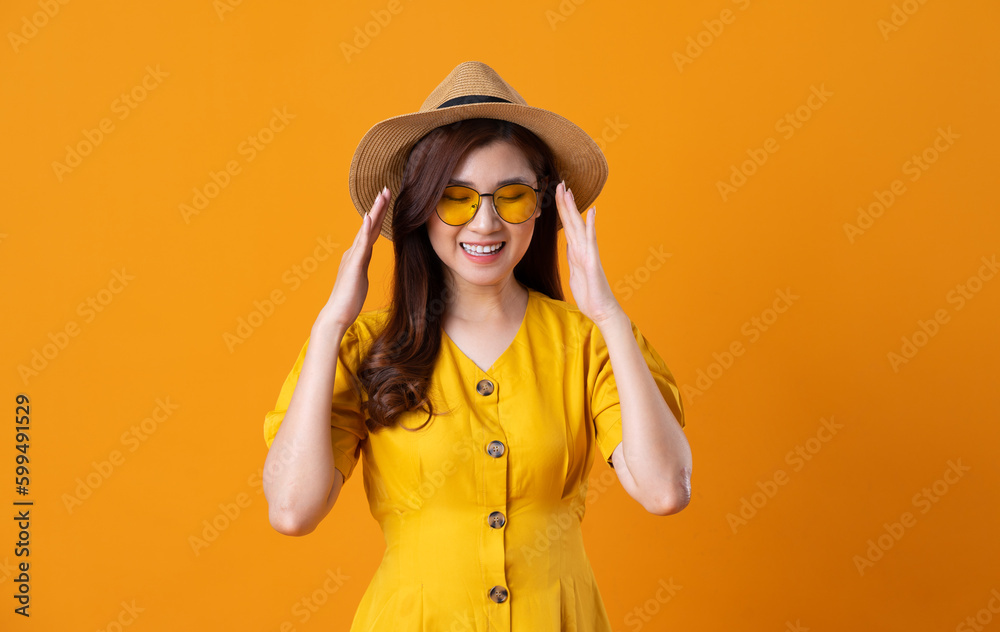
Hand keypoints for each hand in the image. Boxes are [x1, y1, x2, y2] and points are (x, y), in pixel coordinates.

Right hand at [317, 187, 390, 331]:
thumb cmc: (348, 299)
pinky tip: (369, 218)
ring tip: (382, 196)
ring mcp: (353, 257)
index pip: (372, 231)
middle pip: (370, 226)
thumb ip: (361, 264)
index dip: (379, 215)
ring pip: (367, 231)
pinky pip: (362, 246)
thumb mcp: (359, 278)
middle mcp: (354, 252)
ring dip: (374, 212)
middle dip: (378, 207)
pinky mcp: (354, 266)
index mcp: (357, 255)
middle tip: (386, 189)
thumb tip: (364, 256)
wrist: (336, 314)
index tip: (386, 200)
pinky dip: (365, 231)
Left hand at [553, 180, 623, 325]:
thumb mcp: (575, 273)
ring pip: (579, 226)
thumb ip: (572, 258)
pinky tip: (591, 212)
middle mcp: (583, 248)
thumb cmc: (590, 294)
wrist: (602, 310)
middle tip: (560, 183)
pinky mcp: (592, 262)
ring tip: (569, 191)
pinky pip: (591, 241)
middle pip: (572, 221)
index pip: (567, 226)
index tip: (557, 194)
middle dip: (565, 202)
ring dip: (574, 208)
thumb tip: (569, 246)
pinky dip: (590, 226)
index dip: (562, 210)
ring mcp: (588, 254)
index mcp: (576, 251)